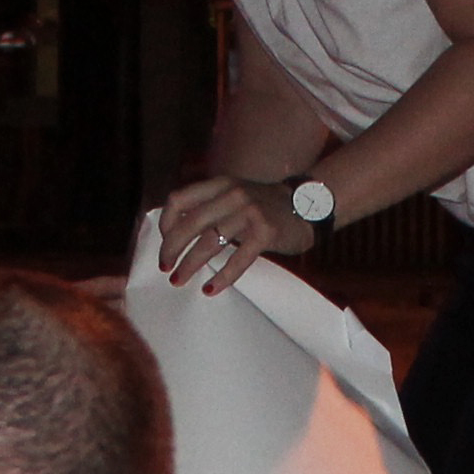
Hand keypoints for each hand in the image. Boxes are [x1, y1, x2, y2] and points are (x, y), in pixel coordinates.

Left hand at [155, 173, 317, 295]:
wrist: (308, 205)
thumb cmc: (265, 206)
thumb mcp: (234, 194)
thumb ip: (210, 206)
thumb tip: (176, 232)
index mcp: (220, 184)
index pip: (179, 200)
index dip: (166, 223)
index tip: (165, 242)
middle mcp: (232, 194)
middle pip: (190, 224)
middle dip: (171, 249)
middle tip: (165, 268)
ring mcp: (250, 212)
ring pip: (209, 242)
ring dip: (190, 265)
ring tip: (179, 280)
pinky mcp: (266, 232)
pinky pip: (238, 258)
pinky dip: (222, 277)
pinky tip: (211, 289)